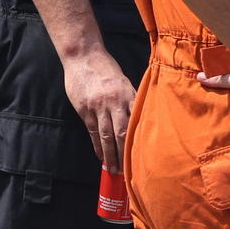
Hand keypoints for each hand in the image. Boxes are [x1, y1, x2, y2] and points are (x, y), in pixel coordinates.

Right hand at [61, 47, 135, 171]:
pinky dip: (98, 146)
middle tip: (130, 171)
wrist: (83, 57)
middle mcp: (115, 103)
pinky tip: (101, 157)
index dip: (141, 141)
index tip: (146, 156)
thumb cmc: (107, 69)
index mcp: (129, 95)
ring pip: (107, 136)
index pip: (138, 123)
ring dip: (111, 155)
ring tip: (114, 170)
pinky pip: (93, 132)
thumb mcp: (125, 82)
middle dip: (126, 154)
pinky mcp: (84, 110)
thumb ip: (133, 100)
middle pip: (123, 133)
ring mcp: (98, 107)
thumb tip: (142, 121)